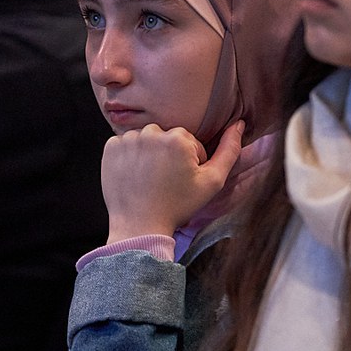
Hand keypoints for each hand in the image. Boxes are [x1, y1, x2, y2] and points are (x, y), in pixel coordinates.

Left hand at [101, 119, 243, 242]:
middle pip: (166, 137)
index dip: (189, 162)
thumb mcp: (212, 182)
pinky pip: (125, 144)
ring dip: (148, 154)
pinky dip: (129, 156)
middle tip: (166, 181)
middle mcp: (152, 132)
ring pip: (145, 140)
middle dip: (168, 155)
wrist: (140, 226)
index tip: (182, 180)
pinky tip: (134, 175)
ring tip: (149, 179)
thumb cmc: (178, 206)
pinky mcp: (111, 148)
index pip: (189, 142)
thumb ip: (230, 151)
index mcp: (179, 138)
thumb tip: (239, 124)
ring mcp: (129, 139)